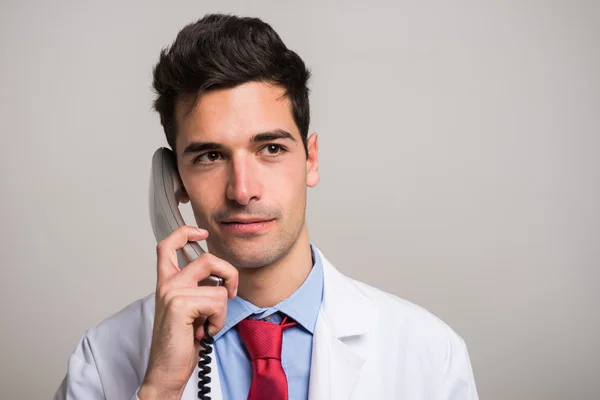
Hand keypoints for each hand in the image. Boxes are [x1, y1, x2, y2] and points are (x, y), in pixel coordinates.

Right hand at [138, 226, 237, 399]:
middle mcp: (167, 283)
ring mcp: (172, 292)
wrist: (166, 371)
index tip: (201, 233)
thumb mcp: (191, 310)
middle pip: (207, 258)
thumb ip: (199, 289)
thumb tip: (222, 278)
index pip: (167, 244)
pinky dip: (218, 321)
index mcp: (167, 282)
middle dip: (229, 274)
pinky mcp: (180, 304)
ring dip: (222, 311)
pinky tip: (204, 332)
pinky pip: (217, 302)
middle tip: (230, 294)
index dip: (185, 232)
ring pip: (218, 286)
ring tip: (207, 325)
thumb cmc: (180, 343)